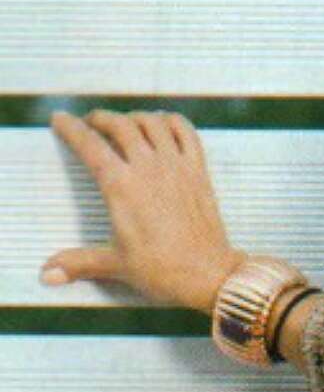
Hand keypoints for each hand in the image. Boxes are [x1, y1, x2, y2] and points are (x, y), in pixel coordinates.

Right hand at [43, 109, 246, 312]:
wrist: (209, 274)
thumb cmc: (163, 270)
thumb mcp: (115, 265)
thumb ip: (78, 263)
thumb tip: (47, 274)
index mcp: (121, 186)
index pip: (89, 145)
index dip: (71, 128)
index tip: (60, 120)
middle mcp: (149, 168)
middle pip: (120, 125)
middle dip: (100, 118)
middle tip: (91, 124)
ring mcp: (177, 167)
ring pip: (153, 123)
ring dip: (134, 117)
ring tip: (123, 124)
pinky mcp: (199, 171)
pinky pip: (187, 133)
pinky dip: (172, 122)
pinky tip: (162, 126)